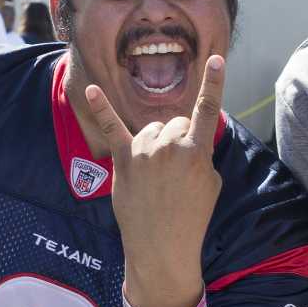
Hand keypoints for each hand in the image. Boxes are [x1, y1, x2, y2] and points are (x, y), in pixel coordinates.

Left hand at [83, 56, 226, 306]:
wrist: (161, 248)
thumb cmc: (191, 218)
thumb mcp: (211, 184)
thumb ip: (201, 155)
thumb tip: (188, 139)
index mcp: (196, 151)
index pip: (207, 111)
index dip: (214, 84)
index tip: (217, 59)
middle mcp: (168, 145)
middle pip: (176, 124)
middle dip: (178, 141)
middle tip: (177, 174)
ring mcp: (143, 151)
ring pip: (151, 129)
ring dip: (154, 144)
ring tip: (156, 177)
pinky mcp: (123, 160)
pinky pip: (111, 128)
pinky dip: (101, 107)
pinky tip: (90, 88)